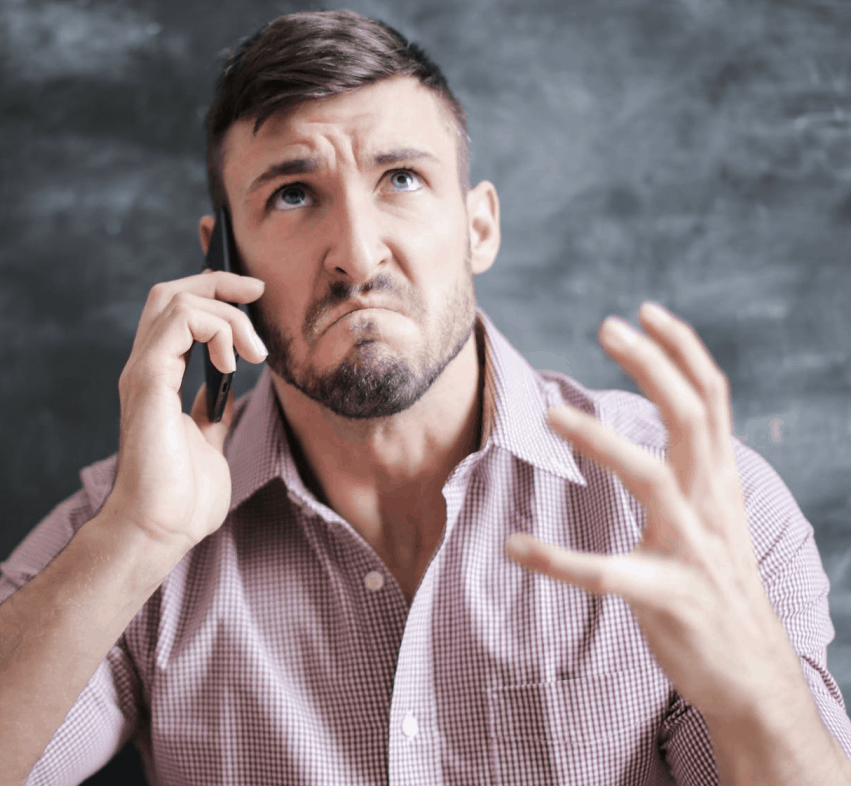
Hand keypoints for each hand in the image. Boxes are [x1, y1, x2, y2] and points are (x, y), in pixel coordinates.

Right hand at [100, 270, 267, 557]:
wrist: (159, 530)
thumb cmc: (180, 499)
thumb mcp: (208, 443)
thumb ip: (212, 412)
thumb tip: (226, 392)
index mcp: (159, 380)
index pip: (178, 313)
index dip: (214, 292)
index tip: (254, 296)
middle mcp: (147, 368)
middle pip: (170, 291)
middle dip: (218, 280)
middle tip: (258, 292)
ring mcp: (144, 372)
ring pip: (176, 298)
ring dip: (227, 314)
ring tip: (255, 353)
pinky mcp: (148, 380)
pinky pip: (181, 321)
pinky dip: (216, 329)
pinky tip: (234, 364)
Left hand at [504, 302, 802, 720]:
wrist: (752, 673)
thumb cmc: (718, 586)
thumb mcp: (716, 517)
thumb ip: (696, 468)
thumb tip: (675, 419)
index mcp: (717, 483)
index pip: (710, 400)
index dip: (682, 351)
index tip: (644, 311)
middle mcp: (710, 506)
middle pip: (690, 418)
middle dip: (652, 366)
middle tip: (607, 326)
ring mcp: (692, 551)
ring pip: (652, 479)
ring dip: (602, 443)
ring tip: (550, 417)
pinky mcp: (668, 598)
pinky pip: (609, 574)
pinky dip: (559, 560)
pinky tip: (516, 546)